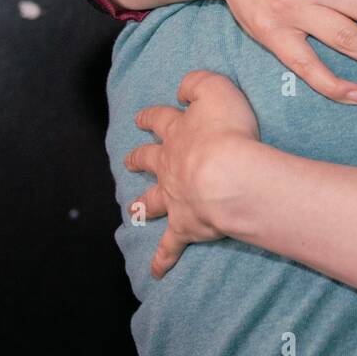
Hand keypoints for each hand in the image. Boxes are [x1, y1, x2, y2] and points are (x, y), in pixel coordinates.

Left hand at [124, 70, 259, 278]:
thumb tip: (182, 90)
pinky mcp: (184, 226)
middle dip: (139, 159)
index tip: (141, 117)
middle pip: (148, 160)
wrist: (227, 175)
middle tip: (129, 160)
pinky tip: (156, 272)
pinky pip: (171, 246)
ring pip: (152, 201)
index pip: (160, 120)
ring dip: (143, 204)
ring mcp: (174, 198)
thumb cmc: (227, 131)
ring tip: (133, 209)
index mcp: (176, 133)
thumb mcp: (216, 89)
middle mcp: (169, 166)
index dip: (151, 117)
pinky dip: (163, 259)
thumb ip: (197, 83)